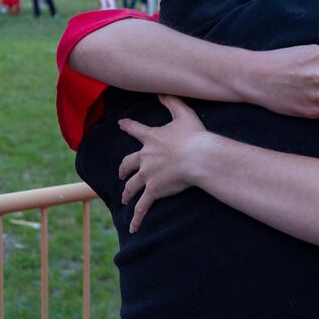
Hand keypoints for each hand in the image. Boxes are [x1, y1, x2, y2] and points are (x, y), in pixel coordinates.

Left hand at [118, 95, 212, 232]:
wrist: (198, 156)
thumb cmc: (194, 135)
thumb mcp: (184, 114)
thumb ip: (172, 101)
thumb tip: (161, 91)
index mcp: (151, 138)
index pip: (135, 130)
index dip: (127, 126)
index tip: (120, 124)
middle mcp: (145, 156)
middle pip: (128, 163)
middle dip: (123, 169)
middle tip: (120, 172)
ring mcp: (148, 174)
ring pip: (132, 185)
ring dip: (127, 192)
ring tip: (124, 198)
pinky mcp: (154, 190)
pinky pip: (142, 206)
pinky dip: (136, 218)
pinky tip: (132, 227)